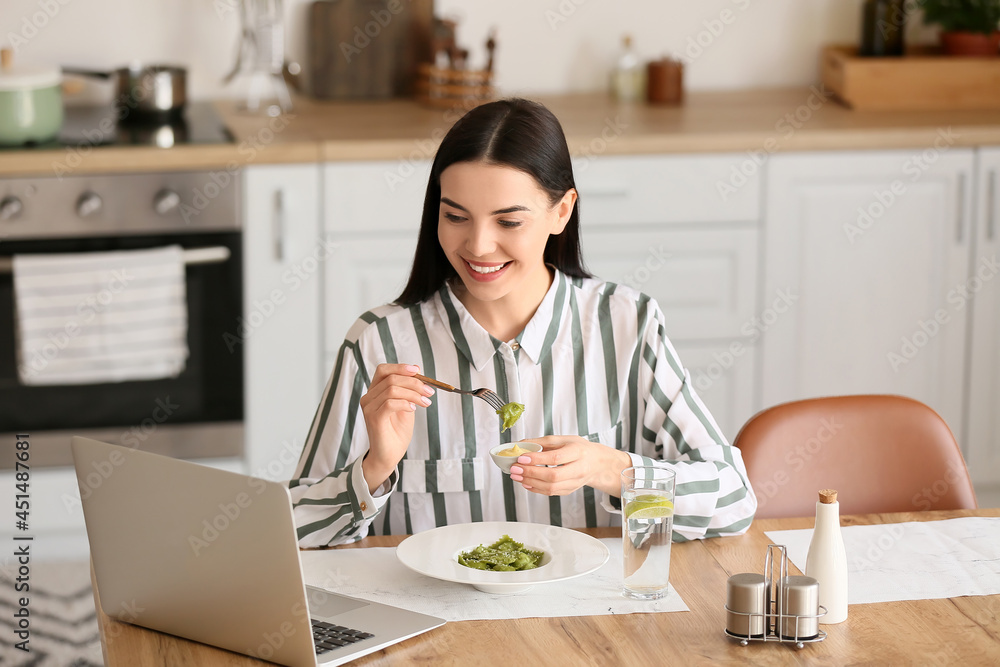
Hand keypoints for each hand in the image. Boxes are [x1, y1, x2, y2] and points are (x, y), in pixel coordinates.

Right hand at [359, 363, 433, 491]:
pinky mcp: (373, 418)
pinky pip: (390, 403)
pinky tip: (414, 409)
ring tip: (426, 402)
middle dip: (414, 382)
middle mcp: (369, 397)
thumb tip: (416, 368)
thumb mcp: (407, 405)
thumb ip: (408, 389)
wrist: (389, 455)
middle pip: (390, 378)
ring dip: (413, 394)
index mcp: (375, 392)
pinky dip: (405, 403)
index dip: (400, 367)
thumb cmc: (397, 432)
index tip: (418, 371)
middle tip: (430, 391)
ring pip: (392, 389)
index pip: (383, 370)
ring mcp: (369, 408)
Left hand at [508, 436, 632, 496]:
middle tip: (514, 468)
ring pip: (551, 487)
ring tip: (516, 476)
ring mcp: (575, 482)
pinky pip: (551, 492)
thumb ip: (543, 442)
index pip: (556, 458)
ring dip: (530, 482)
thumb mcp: (564, 439)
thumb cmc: (579, 448)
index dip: (537, 459)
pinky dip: (536, 489)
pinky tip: (526, 483)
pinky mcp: (570, 490)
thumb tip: (521, 444)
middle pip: (553, 476)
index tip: (521, 457)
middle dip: (531, 473)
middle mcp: (579, 469)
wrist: (597, 463)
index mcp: (578, 452)